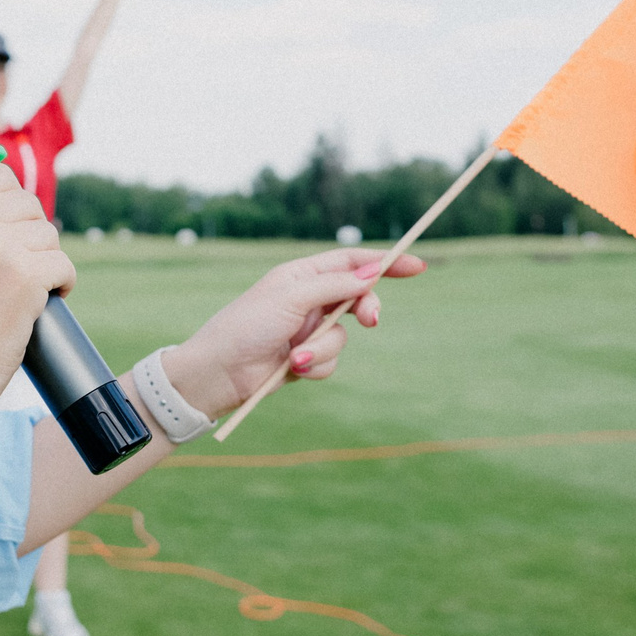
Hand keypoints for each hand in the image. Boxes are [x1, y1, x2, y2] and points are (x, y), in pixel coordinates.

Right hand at [0, 164, 76, 426]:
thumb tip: (12, 196)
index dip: (12, 204)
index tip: (10, 231)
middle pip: (28, 204)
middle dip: (32, 236)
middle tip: (16, 271)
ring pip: (49, 235)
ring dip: (45, 263)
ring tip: (21, 294)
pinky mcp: (25, 276)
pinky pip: (64, 265)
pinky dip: (61, 286)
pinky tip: (39, 306)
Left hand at [165, 247, 425, 416]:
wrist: (219, 373)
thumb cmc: (246, 326)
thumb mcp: (292, 297)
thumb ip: (334, 285)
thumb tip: (371, 273)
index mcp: (301, 275)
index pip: (351, 261)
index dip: (384, 262)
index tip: (416, 266)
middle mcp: (307, 300)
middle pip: (357, 298)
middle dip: (365, 310)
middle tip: (370, 320)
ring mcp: (307, 330)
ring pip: (343, 336)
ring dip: (323, 348)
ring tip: (295, 355)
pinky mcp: (305, 358)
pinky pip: (331, 360)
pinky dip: (315, 365)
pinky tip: (292, 368)